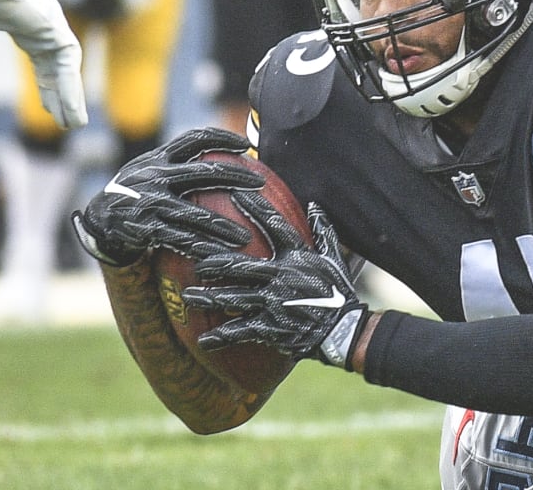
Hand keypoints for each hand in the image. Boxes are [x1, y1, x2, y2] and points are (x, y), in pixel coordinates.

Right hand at [0, 0, 87, 127]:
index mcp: (30, 28)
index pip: (44, 64)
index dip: (48, 86)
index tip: (50, 107)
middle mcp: (47, 29)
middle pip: (59, 71)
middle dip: (63, 97)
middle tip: (70, 122)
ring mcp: (55, 29)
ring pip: (66, 72)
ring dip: (71, 98)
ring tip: (75, 123)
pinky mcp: (57, 31)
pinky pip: (67, 67)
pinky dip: (69, 89)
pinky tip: (71, 110)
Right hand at [71, 127, 264, 266]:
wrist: (98, 221)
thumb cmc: (133, 193)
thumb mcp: (147, 169)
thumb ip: (174, 161)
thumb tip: (219, 154)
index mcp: (157, 159)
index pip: (194, 139)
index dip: (222, 138)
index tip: (245, 144)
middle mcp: (154, 176)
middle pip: (205, 173)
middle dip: (236, 176)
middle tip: (260, 183)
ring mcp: (150, 203)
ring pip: (197, 215)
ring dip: (224, 227)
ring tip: (245, 236)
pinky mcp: (146, 229)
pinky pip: (181, 241)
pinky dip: (203, 249)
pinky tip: (221, 257)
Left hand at [184, 200, 368, 368]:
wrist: (343, 330)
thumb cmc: (337, 292)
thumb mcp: (334, 258)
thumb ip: (323, 231)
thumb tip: (314, 205)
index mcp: (297, 257)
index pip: (274, 225)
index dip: (255, 207)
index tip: (235, 191)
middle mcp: (283, 277)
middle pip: (241, 265)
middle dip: (214, 261)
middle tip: (194, 257)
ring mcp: (274, 303)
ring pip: (234, 298)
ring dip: (209, 298)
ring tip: (189, 296)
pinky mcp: (271, 327)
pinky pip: (240, 331)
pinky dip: (221, 336)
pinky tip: (204, 340)